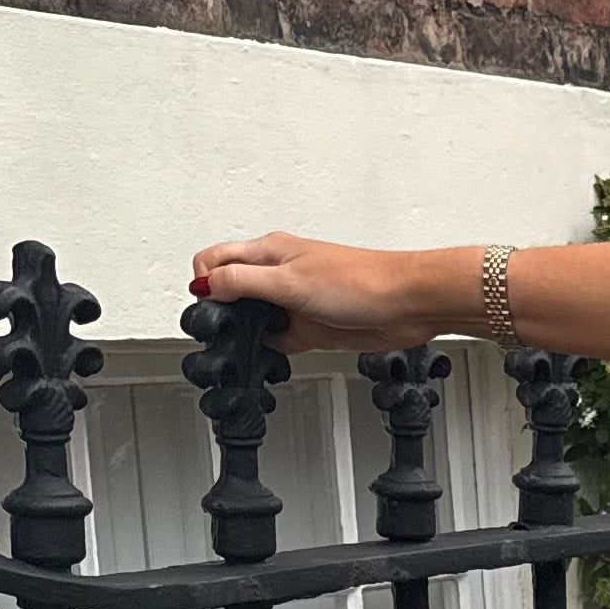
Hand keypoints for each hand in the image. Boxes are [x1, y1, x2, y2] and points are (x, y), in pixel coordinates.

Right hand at [187, 231, 429, 351]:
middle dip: (220, 310)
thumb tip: (204, 285)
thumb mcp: (289, 280)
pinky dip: (269, 349)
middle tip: (222, 331)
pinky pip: (278, 339)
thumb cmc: (361, 281)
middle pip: (229, 290)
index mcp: (268, 252)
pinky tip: (271, 356)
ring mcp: (294, 302)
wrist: (407, 304)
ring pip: (253, 317)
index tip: (209, 308)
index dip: (202, 283)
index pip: (213, 260)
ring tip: (245, 345)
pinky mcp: (309, 328)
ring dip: (245, 332)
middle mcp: (278, 273)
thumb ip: (242, 282)